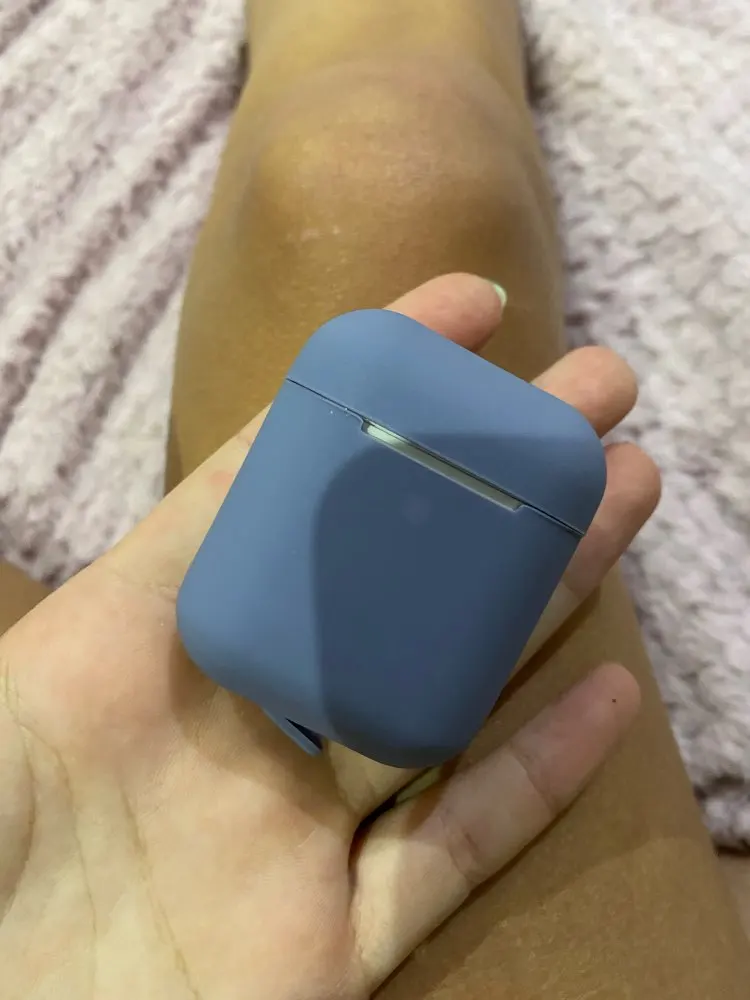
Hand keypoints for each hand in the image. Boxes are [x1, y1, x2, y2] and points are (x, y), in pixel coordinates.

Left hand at [0, 275, 658, 998]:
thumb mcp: (0, 708)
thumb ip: (63, 607)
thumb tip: (127, 488)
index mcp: (147, 635)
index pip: (278, 478)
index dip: (372, 390)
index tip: (466, 313)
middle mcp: (236, 716)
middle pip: (395, 575)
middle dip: (496, 476)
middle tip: (588, 394)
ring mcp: (289, 827)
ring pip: (446, 690)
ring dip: (542, 593)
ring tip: (625, 494)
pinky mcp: (331, 942)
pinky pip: (452, 849)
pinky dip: (534, 776)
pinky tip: (608, 695)